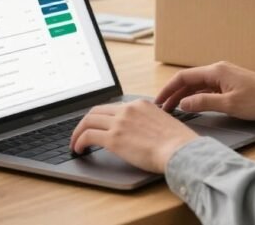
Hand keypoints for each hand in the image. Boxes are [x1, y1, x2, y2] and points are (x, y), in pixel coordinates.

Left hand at [69, 99, 199, 172]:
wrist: (180, 150)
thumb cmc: (178, 143)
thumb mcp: (163, 122)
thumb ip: (148, 122)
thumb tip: (140, 132)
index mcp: (140, 104)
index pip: (113, 107)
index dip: (101, 117)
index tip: (97, 125)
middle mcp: (127, 109)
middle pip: (96, 111)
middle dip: (85, 122)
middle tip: (80, 132)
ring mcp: (119, 123)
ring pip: (88, 121)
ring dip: (78, 132)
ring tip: (75, 143)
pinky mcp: (114, 138)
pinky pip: (88, 136)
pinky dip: (79, 141)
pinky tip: (79, 149)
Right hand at [154, 61, 254, 120]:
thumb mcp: (229, 105)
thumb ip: (204, 102)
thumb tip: (183, 103)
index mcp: (216, 71)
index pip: (184, 77)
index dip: (168, 89)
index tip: (158, 101)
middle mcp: (219, 70)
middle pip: (189, 80)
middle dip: (174, 93)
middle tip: (162, 109)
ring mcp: (225, 77)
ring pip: (198, 85)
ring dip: (185, 96)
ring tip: (174, 109)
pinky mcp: (231, 84)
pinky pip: (208, 89)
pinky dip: (197, 97)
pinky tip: (193, 106)